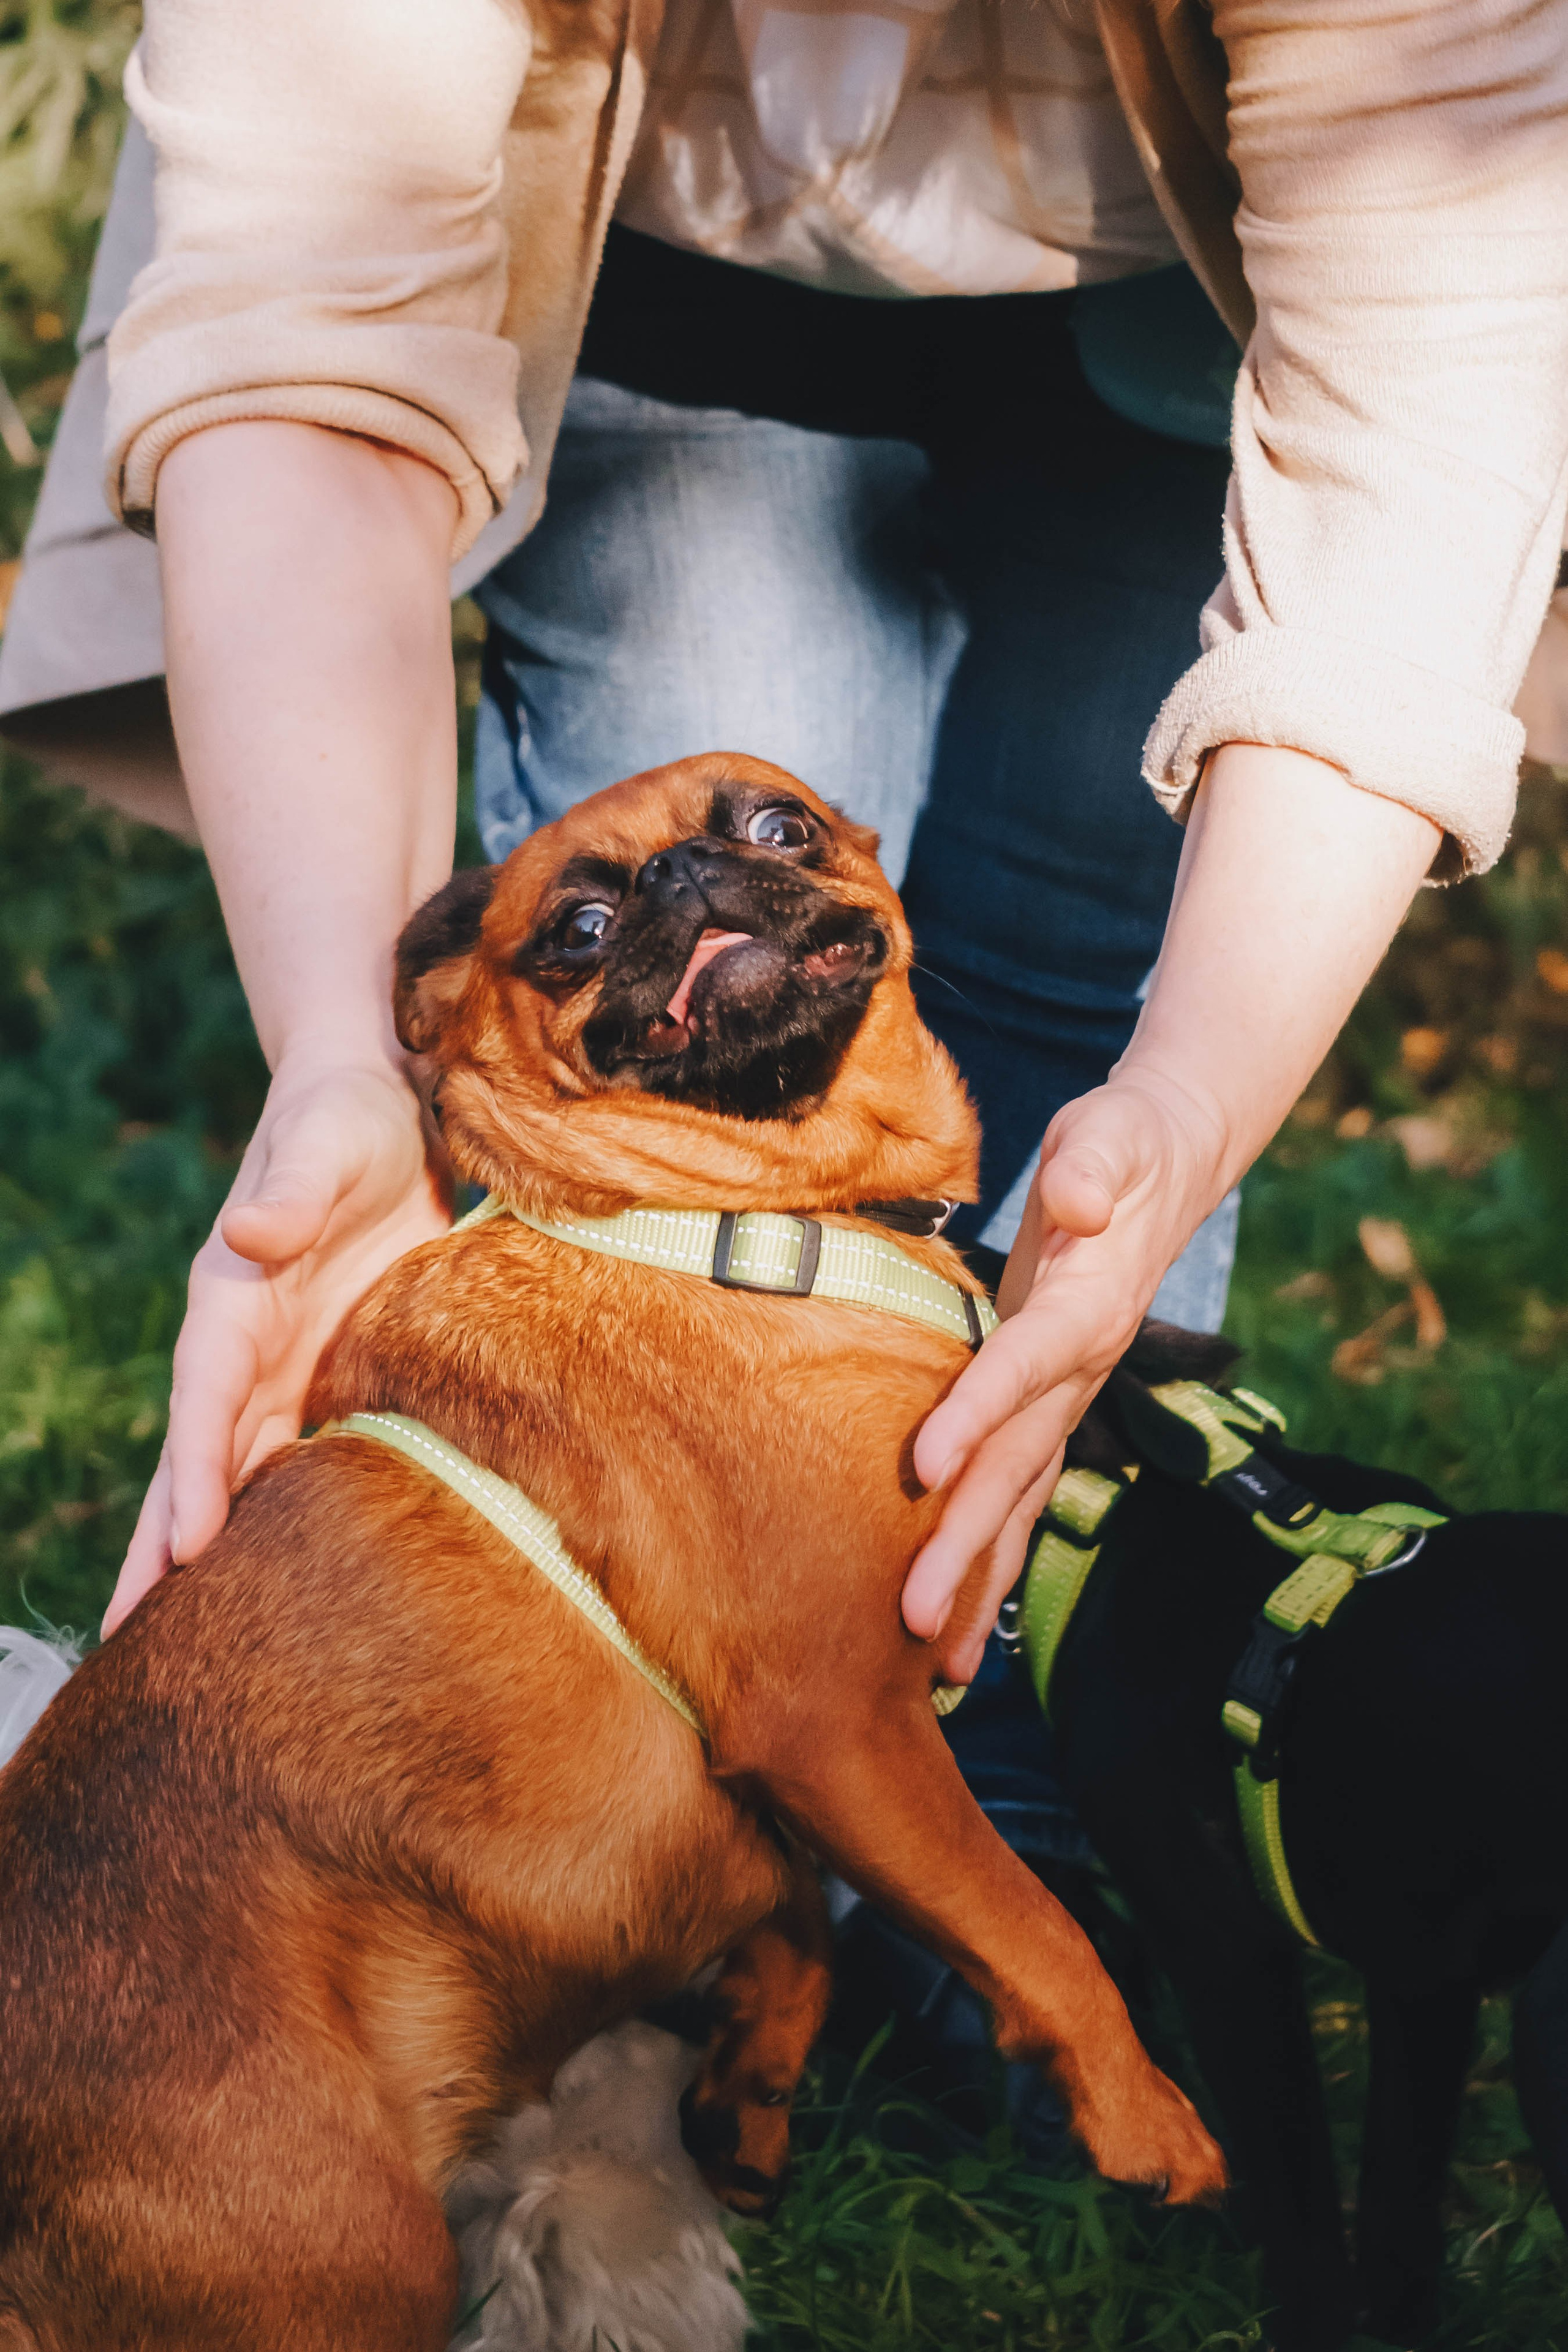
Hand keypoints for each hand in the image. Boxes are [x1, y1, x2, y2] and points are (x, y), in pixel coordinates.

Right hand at [103, 1056, 449, 1633]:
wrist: (379, 1112)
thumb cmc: (345, 1124)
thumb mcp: (324, 1146)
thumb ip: (290, 1193)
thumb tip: (249, 1231)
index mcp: (234, 1302)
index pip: (204, 1400)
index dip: (196, 1471)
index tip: (189, 1545)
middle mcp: (245, 1349)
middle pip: (197, 1462)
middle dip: (168, 1547)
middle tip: (133, 1644)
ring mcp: (284, 1370)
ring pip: (237, 1478)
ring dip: (211, 1557)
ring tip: (185, 1647)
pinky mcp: (332, 1376)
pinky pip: (295, 1461)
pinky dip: (279, 1524)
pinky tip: (281, 1588)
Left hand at [903, 1065, 1226, 1683]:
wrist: (1168, 1161)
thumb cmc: (1122, 1142)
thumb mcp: (1109, 1133)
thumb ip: (1095, 1164)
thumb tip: (1077, 1197)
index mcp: (1088, 1304)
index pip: (1027, 1365)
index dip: (981, 1412)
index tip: (928, 1464)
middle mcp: (1082, 1367)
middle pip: (1017, 1465)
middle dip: (966, 1545)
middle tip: (912, 1623)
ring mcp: (1068, 1395)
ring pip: (1020, 1500)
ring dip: (979, 1580)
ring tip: (940, 1670)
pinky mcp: (1049, 1403)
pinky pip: (1018, 1492)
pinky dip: (989, 1556)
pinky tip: (959, 1624)